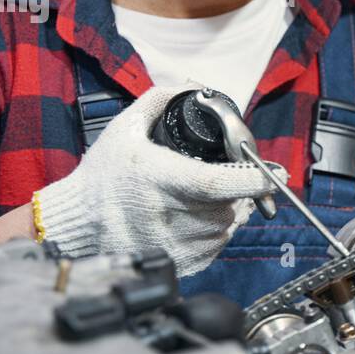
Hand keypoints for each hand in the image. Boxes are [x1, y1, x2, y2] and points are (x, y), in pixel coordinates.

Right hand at [34, 83, 285, 275]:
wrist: (77, 225)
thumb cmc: (101, 178)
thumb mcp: (125, 130)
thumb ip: (159, 103)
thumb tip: (192, 88)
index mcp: (159, 179)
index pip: (217, 183)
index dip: (252, 178)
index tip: (276, 173)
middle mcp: (169, 215)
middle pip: (228, 203)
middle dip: (236, 189)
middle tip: (222, 178)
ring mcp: (176, 245)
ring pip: (227, 225)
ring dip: (226, 210)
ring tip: (197, 199)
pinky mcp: (180, 265)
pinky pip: (217, 246)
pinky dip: (214, 231)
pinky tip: (192, 220)